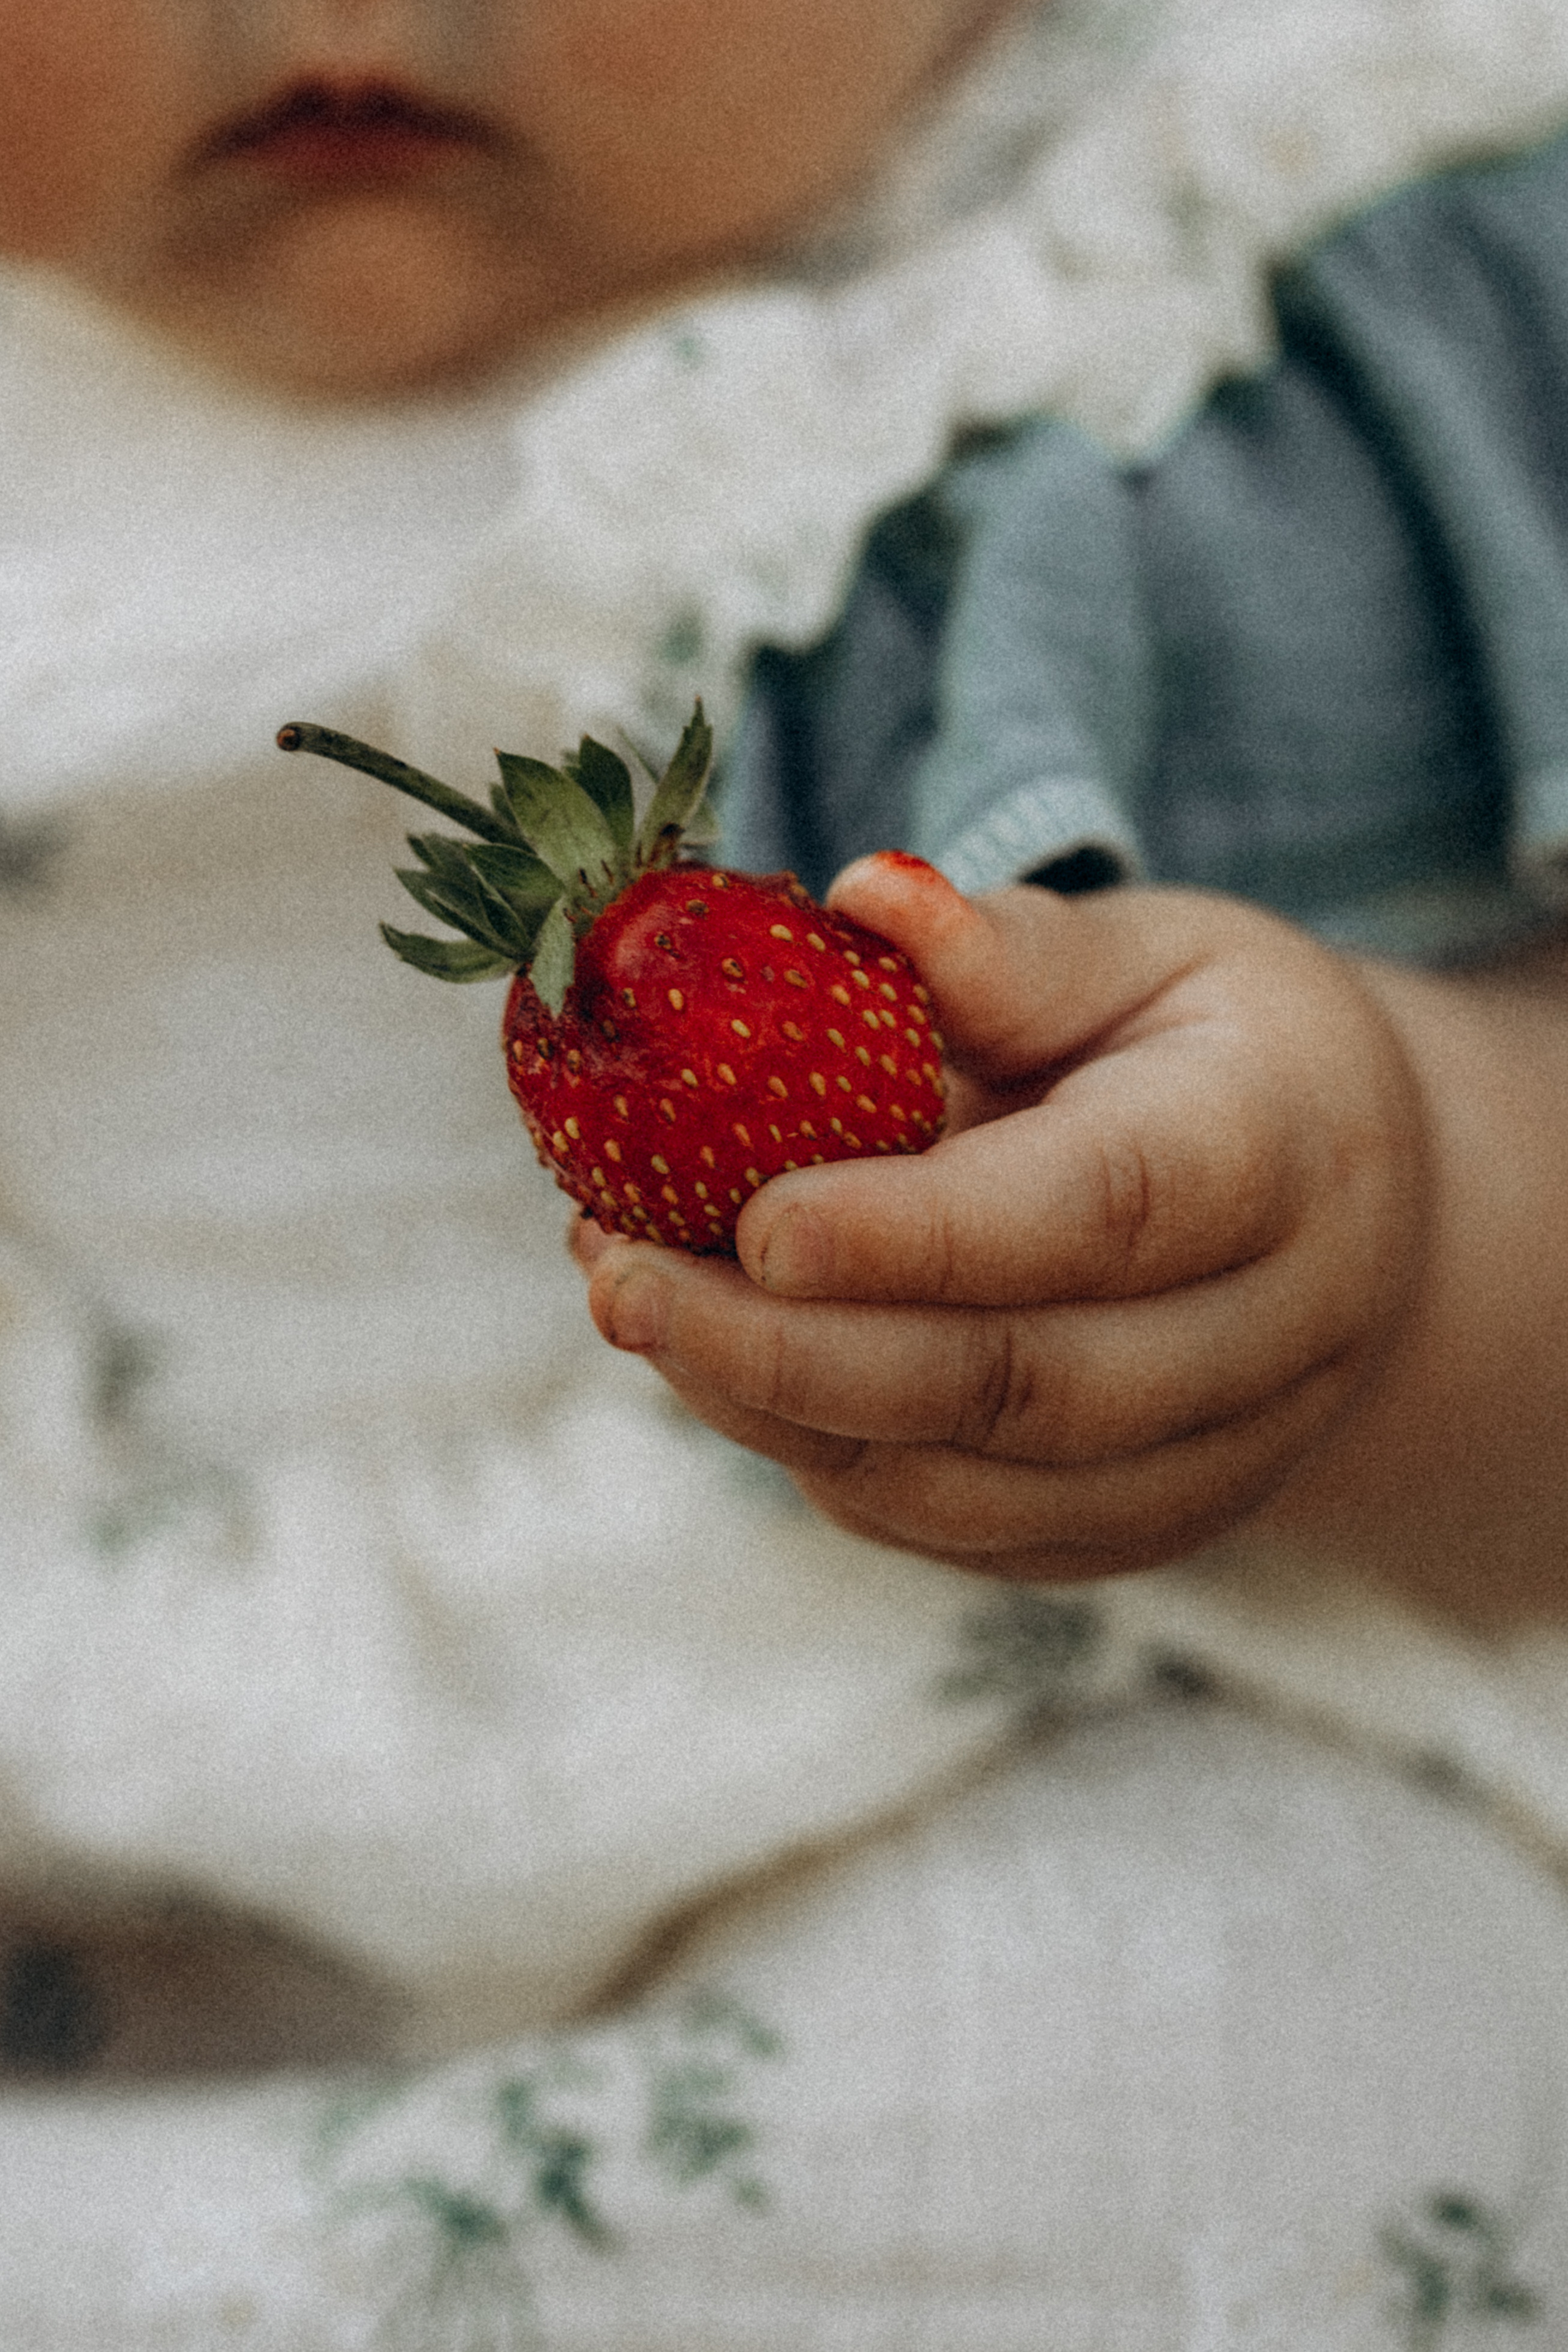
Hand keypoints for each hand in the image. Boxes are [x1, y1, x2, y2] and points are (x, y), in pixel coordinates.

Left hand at [574, 859, 1430, 1579]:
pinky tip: (719, 1364)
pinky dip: (819, 1458)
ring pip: (974, 1489)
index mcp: (1284, 1156)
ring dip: (778, 1413)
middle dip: (798, 1350)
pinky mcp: (1134, 1530)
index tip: (752, 1218)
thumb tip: (863, 898)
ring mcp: (1212, 1461)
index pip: (1103, 1211)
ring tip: (635, 1305)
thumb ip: (1015, 952)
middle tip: (618, 1278)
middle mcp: (1274, 1338)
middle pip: (1025, 1384)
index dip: (922, 1232)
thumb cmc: (1221, 1051)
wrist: (1343, 1215)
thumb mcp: (1156, 954)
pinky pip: (959, 1531)